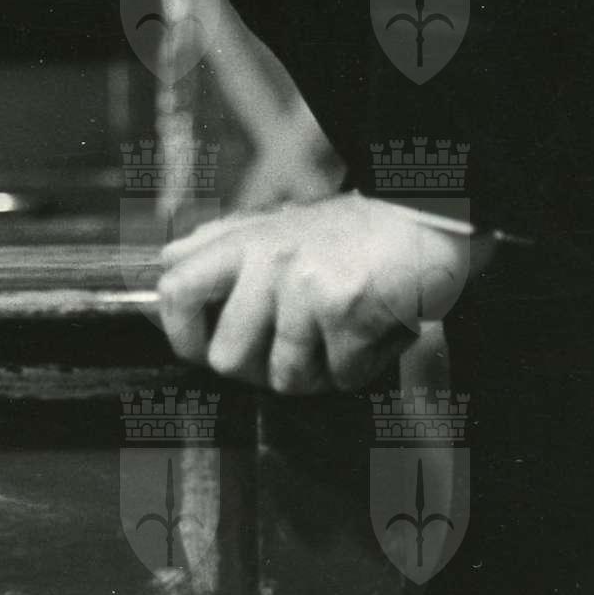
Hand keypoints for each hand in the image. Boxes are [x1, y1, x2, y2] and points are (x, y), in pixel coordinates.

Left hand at [157, 193, 472, 393]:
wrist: (428, 216)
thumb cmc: (354, 231)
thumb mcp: (275, 224)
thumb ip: (221, 246)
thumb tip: (165, 265)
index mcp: (243, 240)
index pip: (173, 289)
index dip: (180, 334)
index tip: (203, 351)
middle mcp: (266, 260)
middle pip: (226, 359)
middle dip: (260, 373)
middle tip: (293, 353)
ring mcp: (303, 284)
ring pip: (285, 378)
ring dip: (320, 372)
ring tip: (341, 335)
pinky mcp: (345, 308)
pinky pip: (340, 376)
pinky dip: (362, 366)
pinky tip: (375, 330)